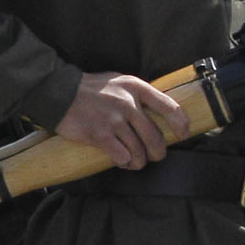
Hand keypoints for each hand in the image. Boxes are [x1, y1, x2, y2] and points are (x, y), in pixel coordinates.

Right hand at [56, 70, 183, 168]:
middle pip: (155, 137)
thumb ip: (138, 94)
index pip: (169, 107)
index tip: (184, 134)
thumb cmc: (91, 88)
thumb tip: (158, 112)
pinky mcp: (100, 135)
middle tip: (155, 156)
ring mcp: (114, 120)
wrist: (60, 92)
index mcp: (136, 88)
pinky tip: (121, 160)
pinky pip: (122, 157)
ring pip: (139, 151)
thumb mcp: (119, 81)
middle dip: (159, 152)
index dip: (181, 124)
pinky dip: (124, 162)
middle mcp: (128, 104)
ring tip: (135, 161)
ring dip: (140, 161)